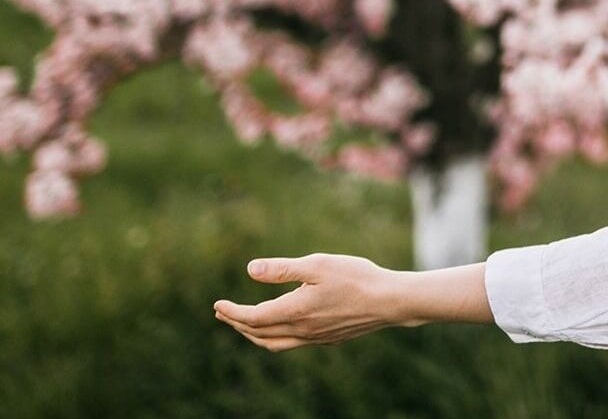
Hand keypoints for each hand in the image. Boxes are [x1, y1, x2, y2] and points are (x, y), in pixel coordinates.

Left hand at [214, 253, 405, 350]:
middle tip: (223, 313)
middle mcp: (302, 330)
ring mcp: (315, 337)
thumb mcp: (318, 264)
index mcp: (295, 311)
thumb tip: (250, 269)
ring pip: (274, 343)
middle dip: (237, 323)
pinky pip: (292, 344)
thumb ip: (283, 269)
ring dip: (254, 335)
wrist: (390, 301)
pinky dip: (274, 337)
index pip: (253, 317)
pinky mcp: (328, 339)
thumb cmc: (356, 277)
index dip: (232, 313)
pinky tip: (279, 327)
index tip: (217, 305)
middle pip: (259, 333)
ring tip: (244, 324)